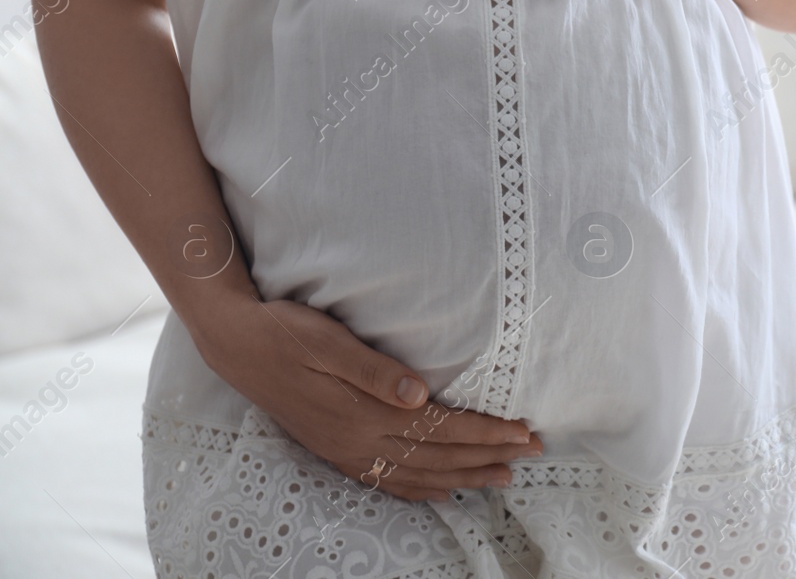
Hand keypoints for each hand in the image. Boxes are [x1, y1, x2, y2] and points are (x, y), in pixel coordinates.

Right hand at [192, 296, 541, 502]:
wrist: (234, 344)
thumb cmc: (285, 331)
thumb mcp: (328, 341)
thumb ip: (374, 370)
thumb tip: (419, 394)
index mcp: (363, 412)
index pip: (441, 429)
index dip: (486, 433)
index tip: (524, 432)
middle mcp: (357, 440)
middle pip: (437, 457)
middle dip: (489, 457)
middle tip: (533, 454)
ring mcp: (345, 449)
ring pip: (417, 475)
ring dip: (463, 477)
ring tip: (502, 477)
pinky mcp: (334, 449)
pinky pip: (385, 481)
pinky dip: (420, 489)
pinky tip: (440, 491)